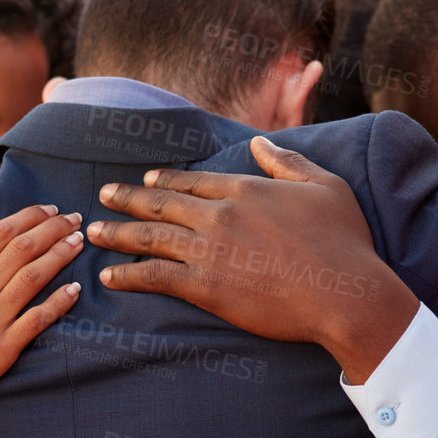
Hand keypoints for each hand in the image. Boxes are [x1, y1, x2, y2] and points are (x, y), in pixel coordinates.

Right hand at [0, 206, 84, 437]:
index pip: (0, 234)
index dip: (29, 217)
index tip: (48, 209)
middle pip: (24, 250)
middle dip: (53, 229)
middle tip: (74, 218)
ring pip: (36, 278)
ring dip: (61, 256)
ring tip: (79, 241)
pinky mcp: (2, 351)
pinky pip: (38, 321)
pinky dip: (59, 302)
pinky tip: (75, 289)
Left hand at [87, 136, 417, 384]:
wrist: (345, 293)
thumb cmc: (344, 242)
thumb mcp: (325, 187)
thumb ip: (288, 163)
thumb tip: (260, 144)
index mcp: (245, 189)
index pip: (193, 181)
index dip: (165, 181)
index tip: (147, 181)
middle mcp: (219, 214)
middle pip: (162, 203)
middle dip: (127, 198)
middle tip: (102, 195)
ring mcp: (208, 251)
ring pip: (149, 237)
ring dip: (117, 233)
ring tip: (93, 231)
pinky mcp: (205, 287)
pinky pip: (154, 277)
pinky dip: (128, 275)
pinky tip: (108, 276)